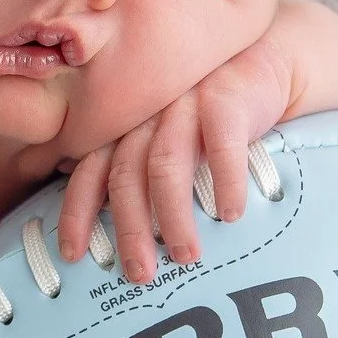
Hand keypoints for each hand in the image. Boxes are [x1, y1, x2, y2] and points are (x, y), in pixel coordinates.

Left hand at [56, 34, 291, 284]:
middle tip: (140, 273)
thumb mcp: (165, 142)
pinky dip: (225, 182)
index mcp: (125, 129)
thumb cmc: (207, 120)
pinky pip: (221, 144)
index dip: (77, 212)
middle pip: (124, 174)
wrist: (262, 64)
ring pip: (165, 164)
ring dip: (173, 215)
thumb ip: (137, 173)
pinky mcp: (225, 98)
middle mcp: (147, 115)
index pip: (89, 171)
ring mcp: (183, 104)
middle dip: (128, 228)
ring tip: (185, 255)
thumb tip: (112, 233)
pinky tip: (230, 215)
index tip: (74, 254)